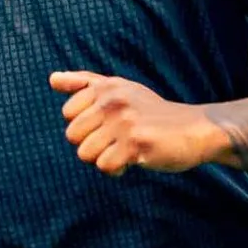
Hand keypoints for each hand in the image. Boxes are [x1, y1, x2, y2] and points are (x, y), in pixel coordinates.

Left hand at [51, 71, 231, 177]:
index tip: (110, 123)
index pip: (67, 113)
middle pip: (73, 136)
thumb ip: (84, 83)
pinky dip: (116, 169)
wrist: (195, 129)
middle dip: (92, 144)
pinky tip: (134, 160)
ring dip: (104, 158)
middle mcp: (112, 100)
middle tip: (118, 139)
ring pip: (85, 153)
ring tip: (126, 149)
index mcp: (106, 86)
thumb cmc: (152, 113)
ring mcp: (124, 121)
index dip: (86, 125)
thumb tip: (52, 78)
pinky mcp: (135, 143)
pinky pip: (104, 166)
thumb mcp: (119, 89)